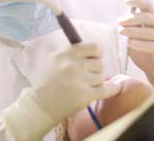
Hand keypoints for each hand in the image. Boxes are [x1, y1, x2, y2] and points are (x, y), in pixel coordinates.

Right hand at [2, 43, 120, 140]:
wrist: (40, 105)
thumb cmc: (46, 82)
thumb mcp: (53, 60)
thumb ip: (71, 53)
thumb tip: (93, 50)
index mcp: (65, 54)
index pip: (94, 47)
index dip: (97, 53)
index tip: (95, 58)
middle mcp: (72, 65)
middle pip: (99, 64)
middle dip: (95, 70)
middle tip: (85, 76)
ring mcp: (79, 81)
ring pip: (102, 77)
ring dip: (96, 82)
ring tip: (84, 86)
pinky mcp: (85, 96)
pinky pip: (108, 89)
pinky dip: (113, 89)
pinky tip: (114, 88)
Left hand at [118, 0, 153, 84]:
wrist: (152, 69)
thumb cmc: (142, 52)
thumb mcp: (134, 38)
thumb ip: (130, 28)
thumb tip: (122, 20)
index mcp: (151, 20)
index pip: (147, 5)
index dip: (138, 1)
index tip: (126, 1)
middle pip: (147, 17)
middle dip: (132, 18)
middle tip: (119, 22)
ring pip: (150, 31)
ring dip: (134, 30)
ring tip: (121, 32)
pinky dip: (141, 44)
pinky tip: (130, 43)